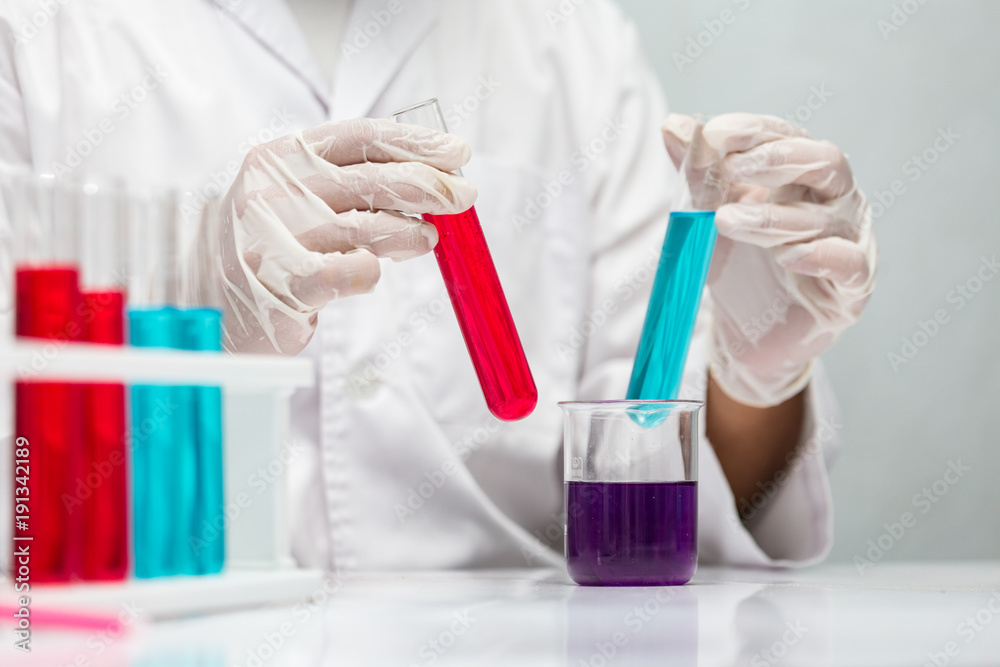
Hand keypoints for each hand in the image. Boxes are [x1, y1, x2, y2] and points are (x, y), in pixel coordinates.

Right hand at [217, 118, 476, 353]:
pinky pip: (351, 272)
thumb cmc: (271, 248)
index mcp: (280, 157)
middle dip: (428, 185)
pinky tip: (368, 272)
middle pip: (371, 178)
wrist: (214, 308)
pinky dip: (369, 271)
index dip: (413, 143)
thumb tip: (429, 179)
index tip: (457, 153)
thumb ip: (351, 185)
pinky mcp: (283, 284)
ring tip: (426, 238)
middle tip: (464, 196)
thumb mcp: (298, 200)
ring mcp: (273, 236)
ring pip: (366, 226)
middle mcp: (272, 189)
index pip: (359, 137)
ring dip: (408, 231)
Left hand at [663, 113, 876, 406]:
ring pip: (827, 215)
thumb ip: (697, 173)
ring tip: (727, 221)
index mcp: (800, 173)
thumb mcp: (709, 217)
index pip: (786, 135)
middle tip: (731, 167)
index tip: (714, 133)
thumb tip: (673, 125)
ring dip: (773, 215)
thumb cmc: (739, 265)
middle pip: (825, 160)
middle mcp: (834, 199)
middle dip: (776, 159)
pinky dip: (821, 255)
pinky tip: (790, 256)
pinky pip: (851, 263)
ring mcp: (848, 240)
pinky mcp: (852, 287)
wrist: (748, 332)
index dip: (753, 131)